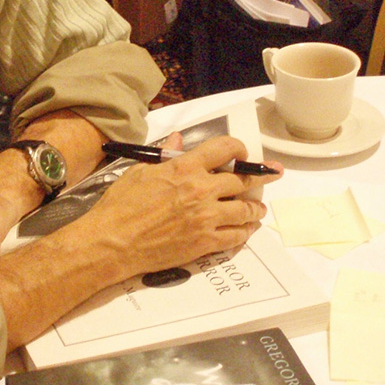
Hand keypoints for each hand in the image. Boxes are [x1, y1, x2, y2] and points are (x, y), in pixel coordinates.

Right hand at [79, 135, 280, 278]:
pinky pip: (236, 236)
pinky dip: (245, 231)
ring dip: (255, 207)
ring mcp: (206, 218)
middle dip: (259, 176)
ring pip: (245, 209)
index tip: (243, 153)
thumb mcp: (140, 172)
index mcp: (184, 168)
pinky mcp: (206, 243)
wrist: (113, 243)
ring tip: (258, 208)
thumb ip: (165, 156)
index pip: (224, 149)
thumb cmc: (121, 205)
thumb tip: (178, 141)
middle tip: (271, 175)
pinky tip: (247, 229)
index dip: (239, 148)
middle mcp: (201, 190)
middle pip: (242, 180)